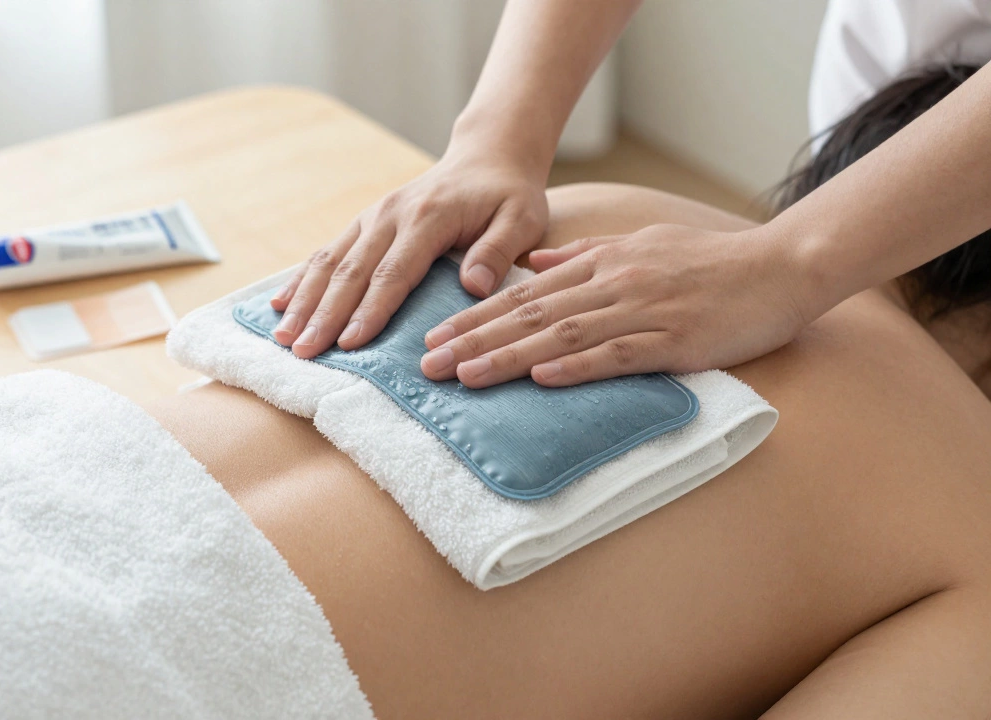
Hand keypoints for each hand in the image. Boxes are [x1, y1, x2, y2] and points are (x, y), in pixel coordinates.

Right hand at [270, 152, 548, 357]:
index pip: (393, 272)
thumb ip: (498, 251)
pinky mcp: (363, 223)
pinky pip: (326, 252)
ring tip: (283, 337)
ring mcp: (371, 217)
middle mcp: (390, 215)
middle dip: (324, 315)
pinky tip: (280, 305)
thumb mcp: (521, 219)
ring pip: (329, 261)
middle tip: (303, 352)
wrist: (487, 157)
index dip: (370, 310)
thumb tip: (473, 286)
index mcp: (428, 217)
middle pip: (350, 271)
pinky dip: (302, 280)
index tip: (350, 344)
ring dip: (304, 301)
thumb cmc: (508, 196)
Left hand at [418, 223, 819, 387]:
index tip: (434, 336)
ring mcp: (643, 312)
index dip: (474, 316)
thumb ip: (583, 254)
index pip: (523, 293)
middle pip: (529, 314)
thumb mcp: (640, 245)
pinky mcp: (674, 341)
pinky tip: (541, 379)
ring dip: (509, 357)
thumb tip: (534, 265)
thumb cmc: (709, 262)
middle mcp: (612, 284)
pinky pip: (618, 355)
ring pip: (562, 335)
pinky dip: (577, 367)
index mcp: (601, 263)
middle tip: (428, 364)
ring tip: (466, 376)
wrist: (781, 266)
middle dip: (474, 340)